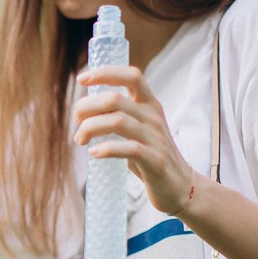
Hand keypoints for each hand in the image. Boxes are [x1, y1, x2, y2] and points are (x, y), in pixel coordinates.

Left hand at [74, 64, 193, 214]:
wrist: (180, 186)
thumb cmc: (151, 155)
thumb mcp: (138, 128)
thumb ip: (118, 114)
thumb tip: (83, 109)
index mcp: (149, 104)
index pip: (131, 76)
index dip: (105, 72)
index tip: (82, 79)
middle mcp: (153, 117)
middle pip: (114, 99)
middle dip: (86, 108)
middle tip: (77, 124)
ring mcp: (155, 138)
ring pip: (117, 121)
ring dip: (90, 128)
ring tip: (80, 140)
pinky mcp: (155, 160)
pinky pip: (129, 148)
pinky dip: (106, 149)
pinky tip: (94, 153)